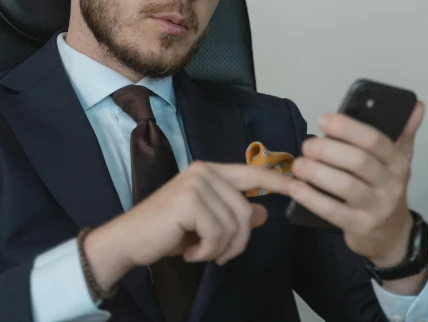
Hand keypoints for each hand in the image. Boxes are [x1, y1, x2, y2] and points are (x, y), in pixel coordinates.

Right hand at [84, 161, 292, 289]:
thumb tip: (262, 213)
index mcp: (209, 171)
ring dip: (219, 248)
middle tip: (217, 255)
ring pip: (234, 224)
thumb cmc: (165, 232)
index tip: (299, 186)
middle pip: (245, 210)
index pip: (252, 172)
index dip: (277, 180)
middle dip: (237, 241)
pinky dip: (206, 251)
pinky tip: (188, 251)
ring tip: (198, 251)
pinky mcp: (189, 201)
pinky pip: (217, 234)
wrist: (128, 241)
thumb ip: (233, 214)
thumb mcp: (205, 224)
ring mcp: (196, 183)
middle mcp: (204, 171)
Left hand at [289, 103, 424, 267]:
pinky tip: (295, 188)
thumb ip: (404, 133)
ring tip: (298, 165)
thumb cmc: (384, 189)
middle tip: (306, 145)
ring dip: (316, 172)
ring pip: (345, 185)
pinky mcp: (360, 227)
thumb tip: (417, 105)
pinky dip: (311, 198)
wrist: (390, 235)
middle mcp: (391, 184)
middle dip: (327, 149)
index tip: (323, 120)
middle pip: (358, 161)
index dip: (348, 128)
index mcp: (398, 162)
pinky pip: (332, 211)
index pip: (375, 140)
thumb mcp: (398, 162)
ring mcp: (376, 208)